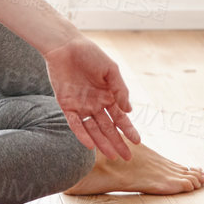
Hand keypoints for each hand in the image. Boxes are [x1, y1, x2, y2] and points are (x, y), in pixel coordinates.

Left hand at [43, 35, 139, 160]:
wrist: (65, 46)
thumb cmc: (90, 54)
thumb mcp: (110, 69)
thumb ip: (120, 89)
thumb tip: (129, 110)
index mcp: (108, 95)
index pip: (120, 117)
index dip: (129, 130)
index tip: (138, 142)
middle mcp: (95, 103)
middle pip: (108, 127)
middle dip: (118, 142)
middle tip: (127, 158)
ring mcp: (81, 105)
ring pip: (93, 129)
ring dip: (102, 142)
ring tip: (112, 156)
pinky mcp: (66, 105)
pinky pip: (75, 123)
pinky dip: (82, 134)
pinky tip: (90, 145)